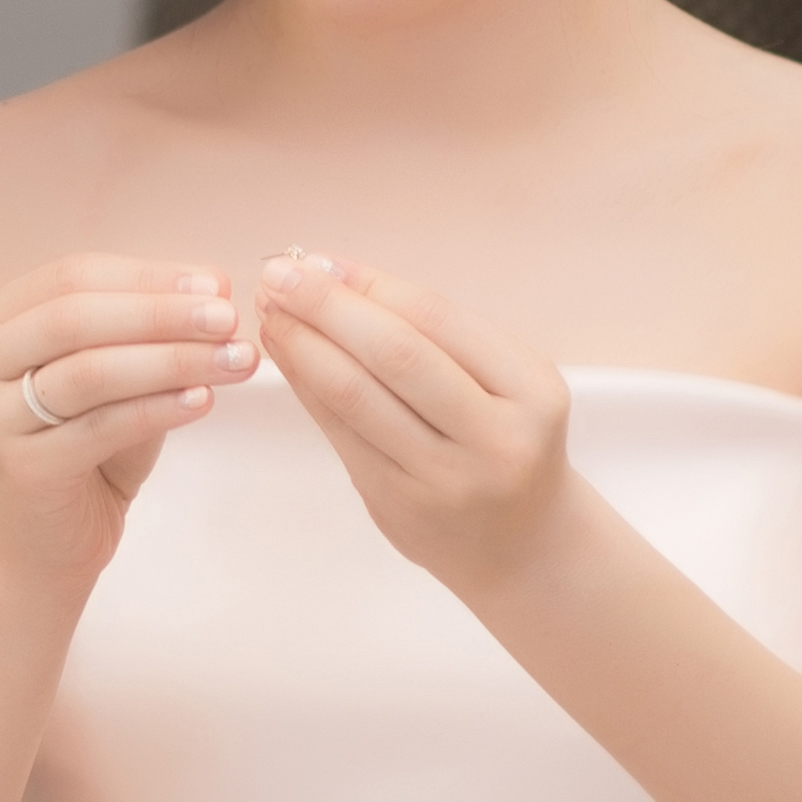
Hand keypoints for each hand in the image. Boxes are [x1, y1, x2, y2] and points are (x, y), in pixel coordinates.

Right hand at [0, 256, 253, 588]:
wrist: (45, 548)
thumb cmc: (84, 453)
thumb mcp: (113, 378)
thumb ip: (147, 334)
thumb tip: (213, 288)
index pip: (72, 276)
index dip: (147, 275)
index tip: (215, 284)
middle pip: (74, 316)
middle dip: (161, 313)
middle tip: (227, 319)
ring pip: (90, 370)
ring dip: (171, 360)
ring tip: (233, 360)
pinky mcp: (21, 467)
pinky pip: (101, 426)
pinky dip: (158, 409)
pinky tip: (203, 401)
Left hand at [259, 255, 573, 589]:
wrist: (522, 542)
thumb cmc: (503, 437)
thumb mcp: (503, 381)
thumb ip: (434, 332)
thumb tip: (334, 272)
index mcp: (532, 389)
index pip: (436, 319)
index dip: (370, 284)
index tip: (320, 259)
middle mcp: (496, 438)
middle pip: (395, 354)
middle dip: (328, 307)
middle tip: (278, 274)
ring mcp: (447, 479)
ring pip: (357, 396)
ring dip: (302, 345)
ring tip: (270, 311)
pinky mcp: (400, 506)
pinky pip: (340, 433)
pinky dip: (306, 387)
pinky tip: (286, 356)